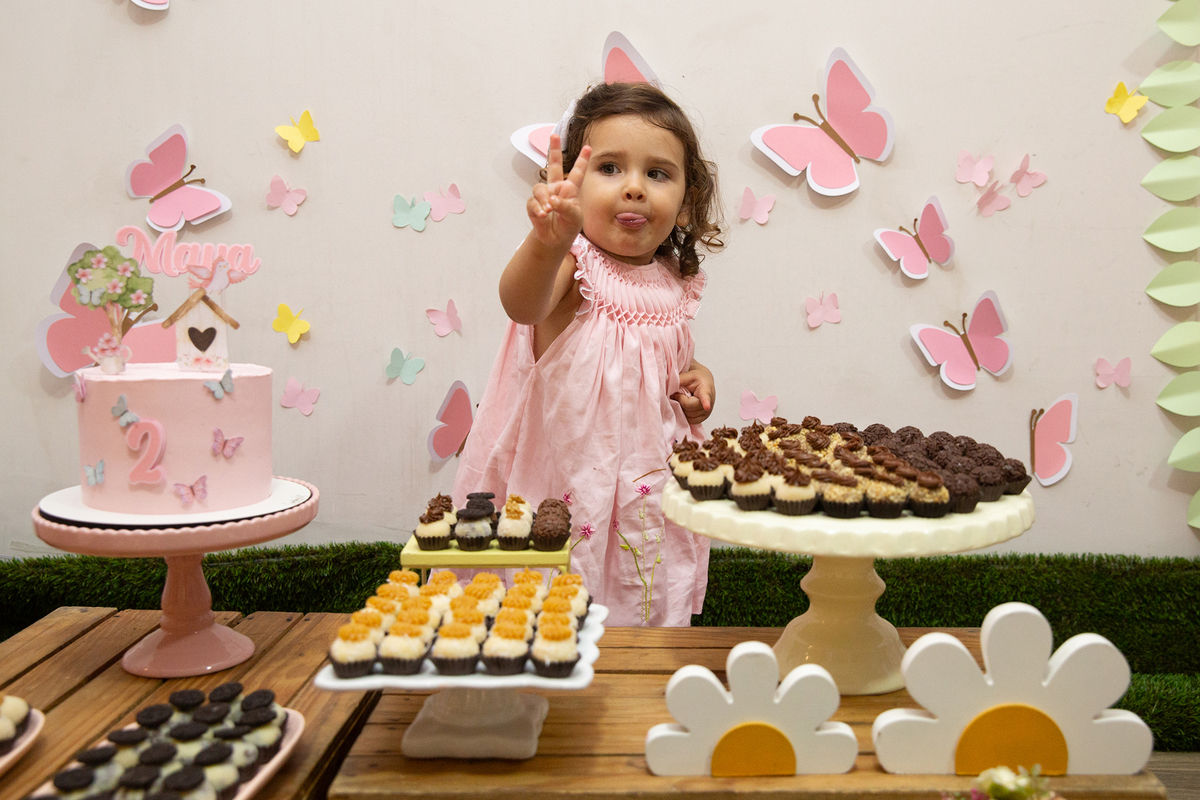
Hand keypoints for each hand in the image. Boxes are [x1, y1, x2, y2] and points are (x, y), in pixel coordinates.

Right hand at [528, 134, 590, 249]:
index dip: (582, 160)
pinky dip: (538, 209)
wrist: (555, 240)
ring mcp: (545, 195)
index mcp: (571, 190)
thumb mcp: (574, 217)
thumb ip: (565, 206)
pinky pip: (533, 202)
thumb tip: (552, 199)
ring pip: (539, 188)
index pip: (577, 172)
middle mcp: (557, 188)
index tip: (588, 147)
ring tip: (549, 210)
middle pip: (554, 165)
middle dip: (554, 149)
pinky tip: (543, 215)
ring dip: (544, 199)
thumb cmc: (568, 226)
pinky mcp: (534, 205)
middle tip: (553, 135)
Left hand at [673, 362, 714, 425]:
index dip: (706, 402)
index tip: (707, 407)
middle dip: (680, 400)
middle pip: (688, 407)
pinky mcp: (702, 419)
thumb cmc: (697, 379)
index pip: (705, 397)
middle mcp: (709, 403)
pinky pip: (689, 420)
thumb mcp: (688, 375)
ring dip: (681, 408)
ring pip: (687, 415)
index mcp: (706, 391)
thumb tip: (666, 381)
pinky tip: (684, 406)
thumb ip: (679, 379)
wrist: (705, 384)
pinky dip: (684, 414)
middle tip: (679, 393)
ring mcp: (706, 413)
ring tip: (684, 399)